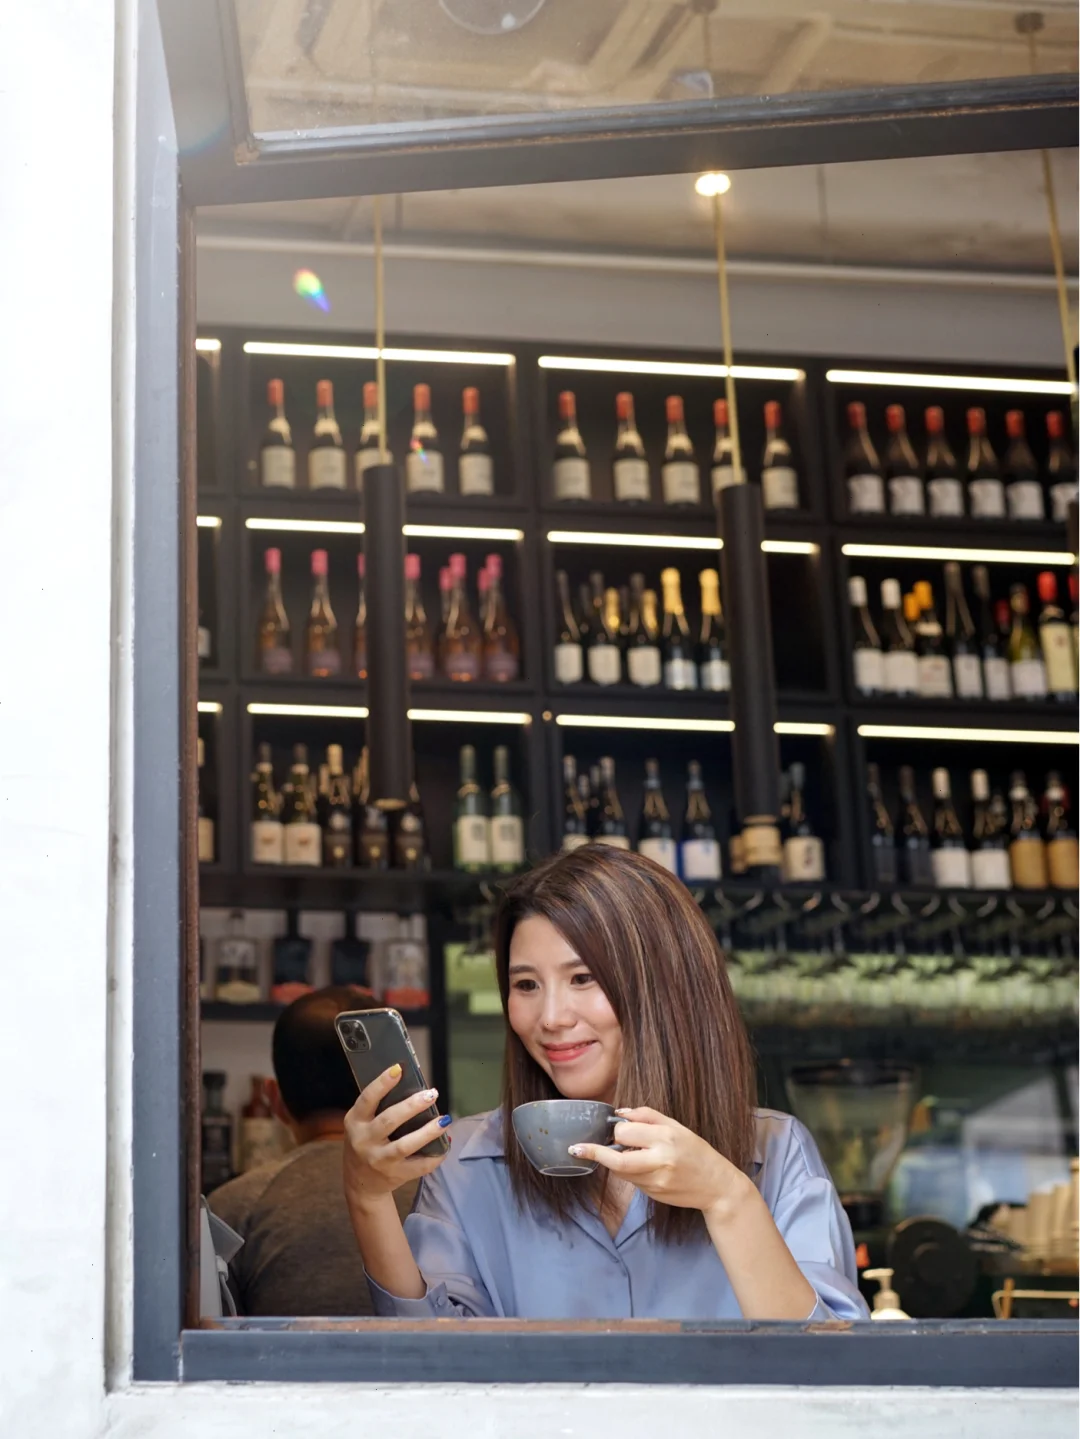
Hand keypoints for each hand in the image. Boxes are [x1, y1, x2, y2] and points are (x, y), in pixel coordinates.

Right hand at [343, 1064, 449, 1212]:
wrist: (359, 1183)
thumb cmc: (366, 1143)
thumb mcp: (361, 1124)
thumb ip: (378, 1108)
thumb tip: (413, 1086)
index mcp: (355, 1122)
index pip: (367, 1099)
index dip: (382, 1083)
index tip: (398, 1069)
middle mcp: (365, 1140)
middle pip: (389, 1120)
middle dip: (412, 1106)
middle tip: (432, 1094)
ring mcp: (379, 1160)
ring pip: (405, 1145)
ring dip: (427, 1132)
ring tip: (444, 1120)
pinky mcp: (394, 1175)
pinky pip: (418, 1166)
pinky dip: (434, 1156)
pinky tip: (445, 1145)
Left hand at [570, 1107, 751, 1218]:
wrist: (717, 1186)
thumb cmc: (697, 1152)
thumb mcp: (677, 1126)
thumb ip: (647, 1116)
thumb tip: (620, 1112)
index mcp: (665, 1138)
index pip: (625, 1133)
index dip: (615, 1130)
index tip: (612, 1128)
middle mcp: (660, 1161)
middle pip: (617, 1160)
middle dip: (596, 1153)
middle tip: (578, 1149)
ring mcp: (656, 1182)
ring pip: (622, 1172)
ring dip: (614, 1161)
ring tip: (621, 1152)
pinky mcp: (654, 1195)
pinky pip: (632, 1181)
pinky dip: (629, 1172)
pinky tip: (641, 1166)